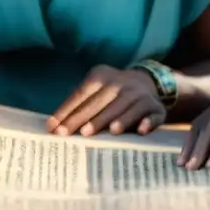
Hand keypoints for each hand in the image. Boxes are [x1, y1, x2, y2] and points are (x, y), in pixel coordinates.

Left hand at [46, 65, 165, 136]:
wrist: (147, 83)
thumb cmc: (111, 93)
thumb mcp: (96, 90)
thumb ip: (79, 104)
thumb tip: (54, 126)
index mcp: (101, 76)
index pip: (82, 93)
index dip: (67, 110)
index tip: (53, 127)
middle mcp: (121, 83)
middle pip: (101, 102)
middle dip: (86, 118)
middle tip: (73, 133)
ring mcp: (140, 94)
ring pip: (127, 107)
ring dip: (119, 119)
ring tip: (109, 132)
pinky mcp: (156, 107)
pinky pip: (151, 115)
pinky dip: (147, 122)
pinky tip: (140, 131)